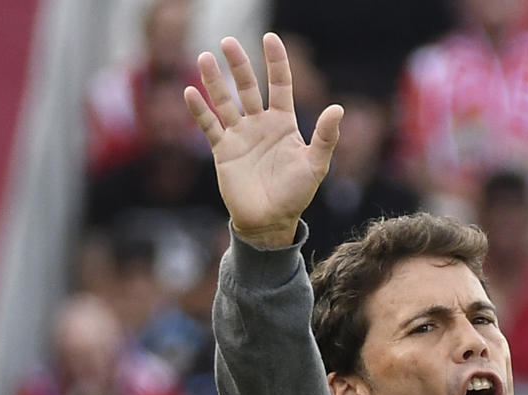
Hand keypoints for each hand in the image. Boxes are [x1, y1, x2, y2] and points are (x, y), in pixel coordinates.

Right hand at [186, 34, 341, 248]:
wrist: (270, 222)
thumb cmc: (296, 195)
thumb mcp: (315, 165)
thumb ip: (325, 137)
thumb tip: (337, 108)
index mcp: (284, 122)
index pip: (279, 83)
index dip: (276, 61)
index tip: (270, 39)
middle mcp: (260, 124)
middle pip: (248, 86)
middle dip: (238, 64)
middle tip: (227, 42)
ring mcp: (240, 136)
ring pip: (225, 101)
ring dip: (214, 80)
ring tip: (204, 58)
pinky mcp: (223, 151)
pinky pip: (209, 126)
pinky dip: (200, 110)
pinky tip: (191, 92)